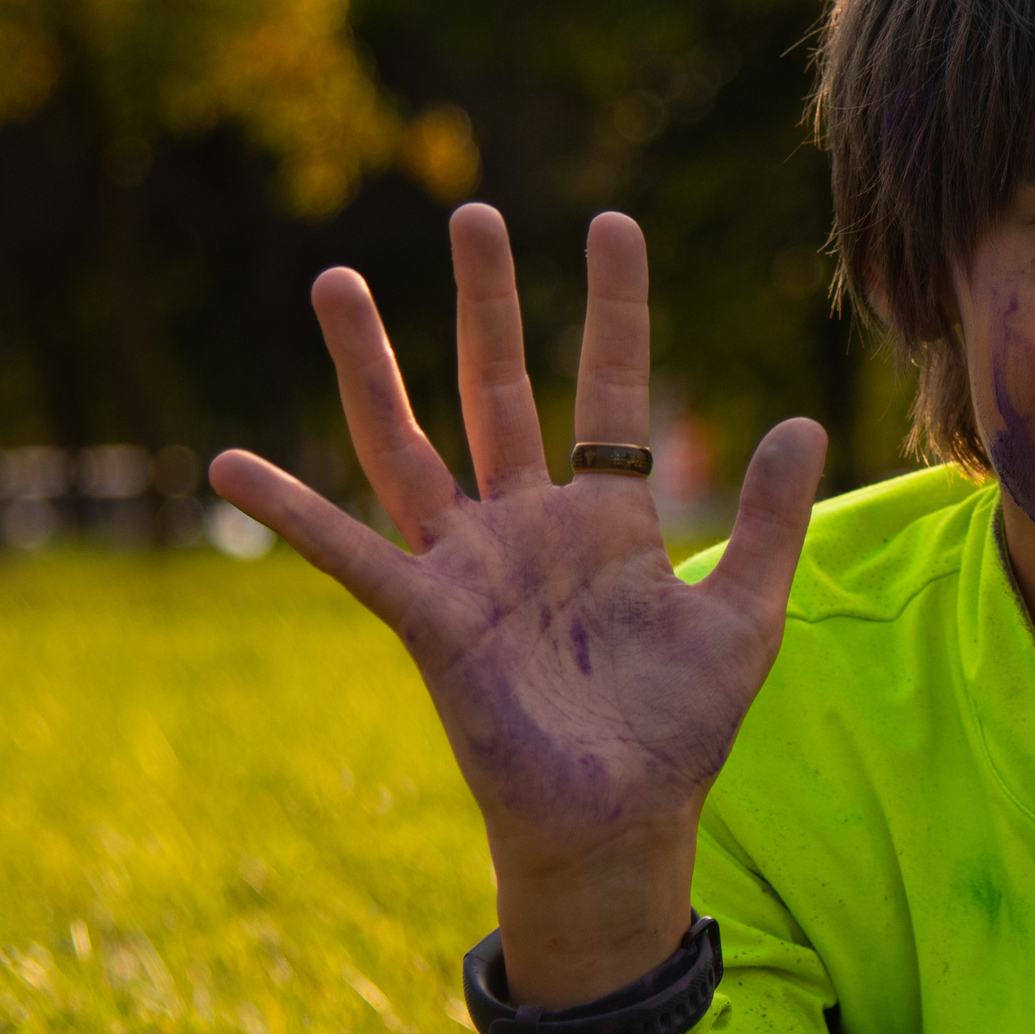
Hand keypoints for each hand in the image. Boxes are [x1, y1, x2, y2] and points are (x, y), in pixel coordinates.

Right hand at [211, 206, 826, 1005]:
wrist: (626, 821)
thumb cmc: (681, 728)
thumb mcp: (747, 614)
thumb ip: (766, 521)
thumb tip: (802, 422)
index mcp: (608, 520)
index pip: (610, 391)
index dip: (614, 310)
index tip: (614, 222)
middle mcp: (529, 528)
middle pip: (499, 390)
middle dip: (486, 304)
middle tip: (472, 212)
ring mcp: (472, 568)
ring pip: (410, 444)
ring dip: (373, 364)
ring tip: (339, 280)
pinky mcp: (431, 619)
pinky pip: (351, 554)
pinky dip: (293, 510)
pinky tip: (232, 463)